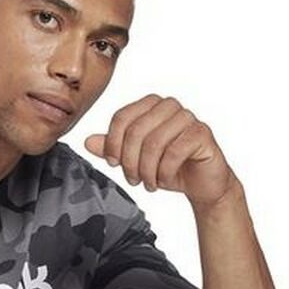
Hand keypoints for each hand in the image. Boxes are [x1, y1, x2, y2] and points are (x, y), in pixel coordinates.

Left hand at [84, 94, 237, 208]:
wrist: (201, 183)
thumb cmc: (169, 167)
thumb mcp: (134, 159)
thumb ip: (112, 149)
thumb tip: (88, 142)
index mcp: (150, 105)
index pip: (121, 118)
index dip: (112, 144)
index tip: (112, 163)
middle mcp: (169, 106)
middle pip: (136, 131)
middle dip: (129, 162)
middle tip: (133, 180)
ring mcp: (187, 117)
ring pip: (154, 143)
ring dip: (146, 170)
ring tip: (149, 183)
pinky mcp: (201, 133)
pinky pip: (174, 152)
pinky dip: (164, 172)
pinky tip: (163, 180)